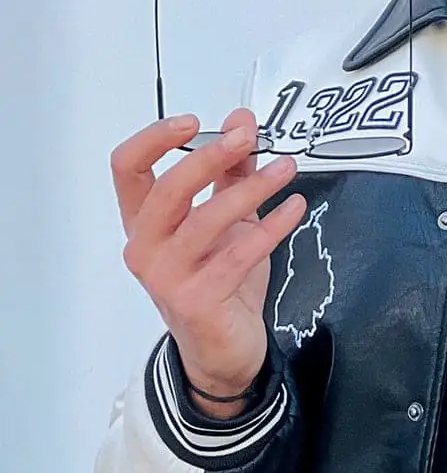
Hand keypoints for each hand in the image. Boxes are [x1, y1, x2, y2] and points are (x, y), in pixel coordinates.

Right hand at [110, 108, 304, 410]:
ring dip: (252, 189)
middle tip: (247, 139)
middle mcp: (146, 247)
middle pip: (168, 189)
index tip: (194, 122)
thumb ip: (231, 172)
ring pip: (206, 221)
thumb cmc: (219, 282)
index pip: (127, 168)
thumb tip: (241, 122)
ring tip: (285, 169)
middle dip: (210, 157)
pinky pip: (238, 255)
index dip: (154, 139)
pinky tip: (293, 208)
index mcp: (144, 222)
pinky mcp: (197, 300)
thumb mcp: (228, 220)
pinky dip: (271, 227)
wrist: (225, 350)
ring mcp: (167, 276)